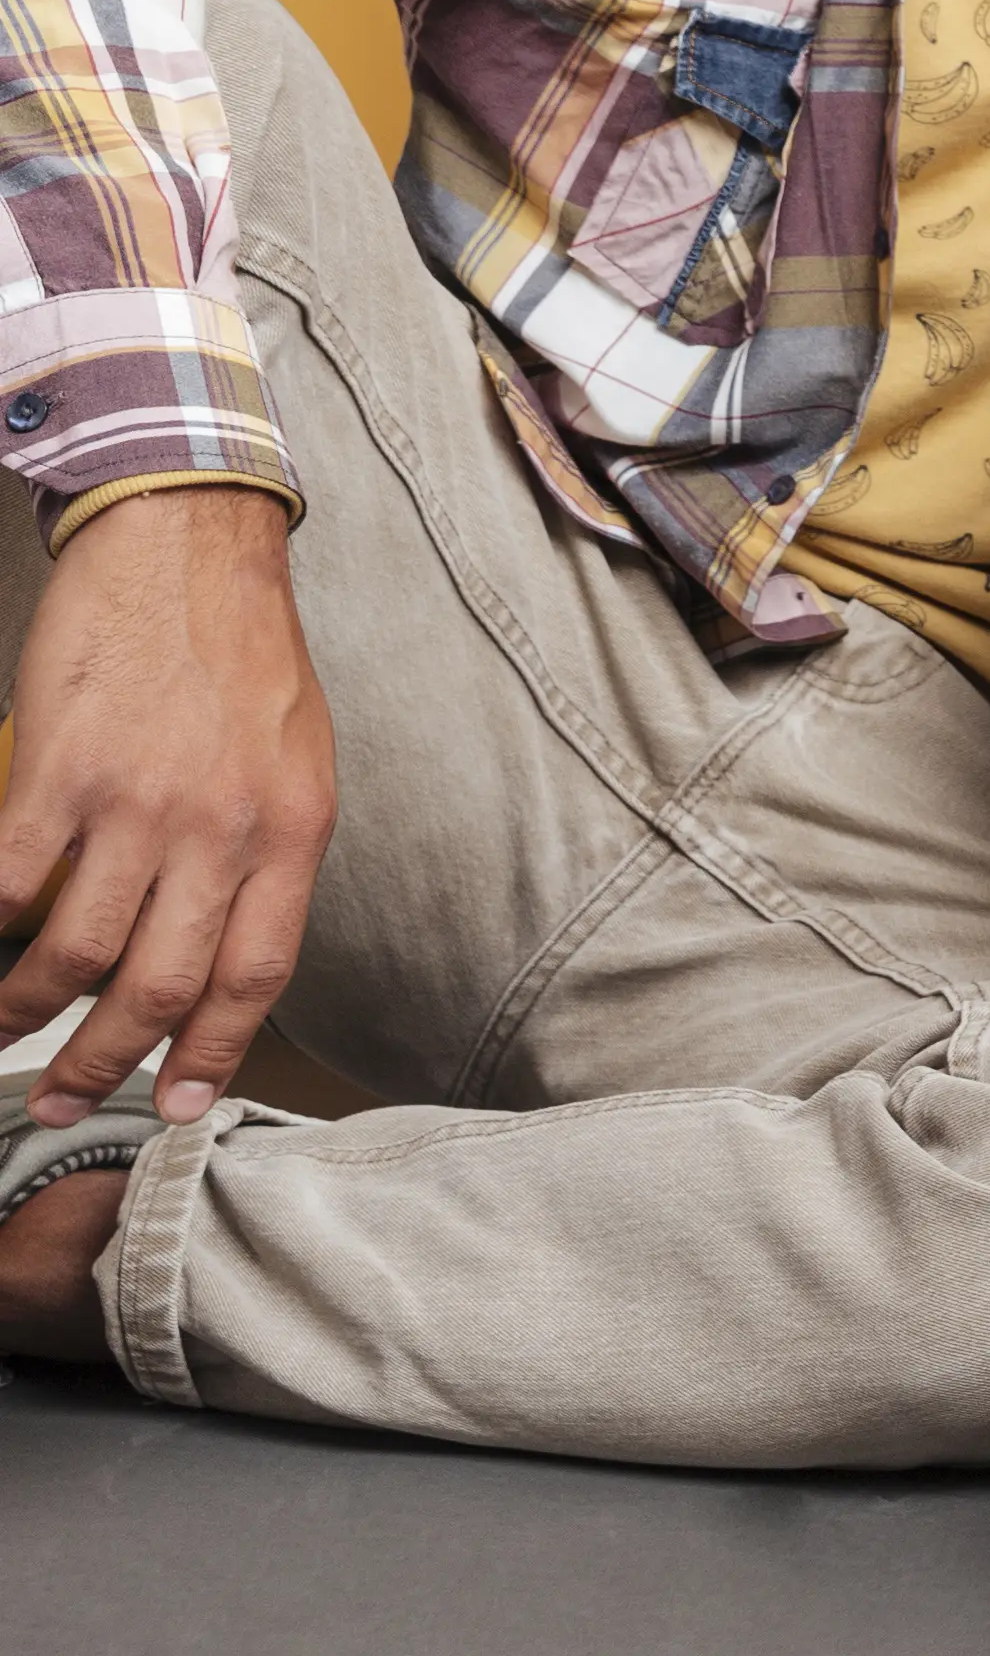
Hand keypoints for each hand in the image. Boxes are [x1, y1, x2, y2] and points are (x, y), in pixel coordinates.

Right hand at [3, 488, 338, 1129]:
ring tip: (4, 1034)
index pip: (256, 974)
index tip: (179, 1107)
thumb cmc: (242, 655)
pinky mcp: (60, 768)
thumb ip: (265, 851)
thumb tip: (227, 942)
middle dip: (108, 1062)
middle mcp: (221, 827)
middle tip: (65, 1101)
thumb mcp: (295, 762)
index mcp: (290, 830)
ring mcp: (137, 801)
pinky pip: (6, 880)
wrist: (187, 548)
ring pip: (78, 949)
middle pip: (162, 983)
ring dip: (29, 1011)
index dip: (214, 1053)